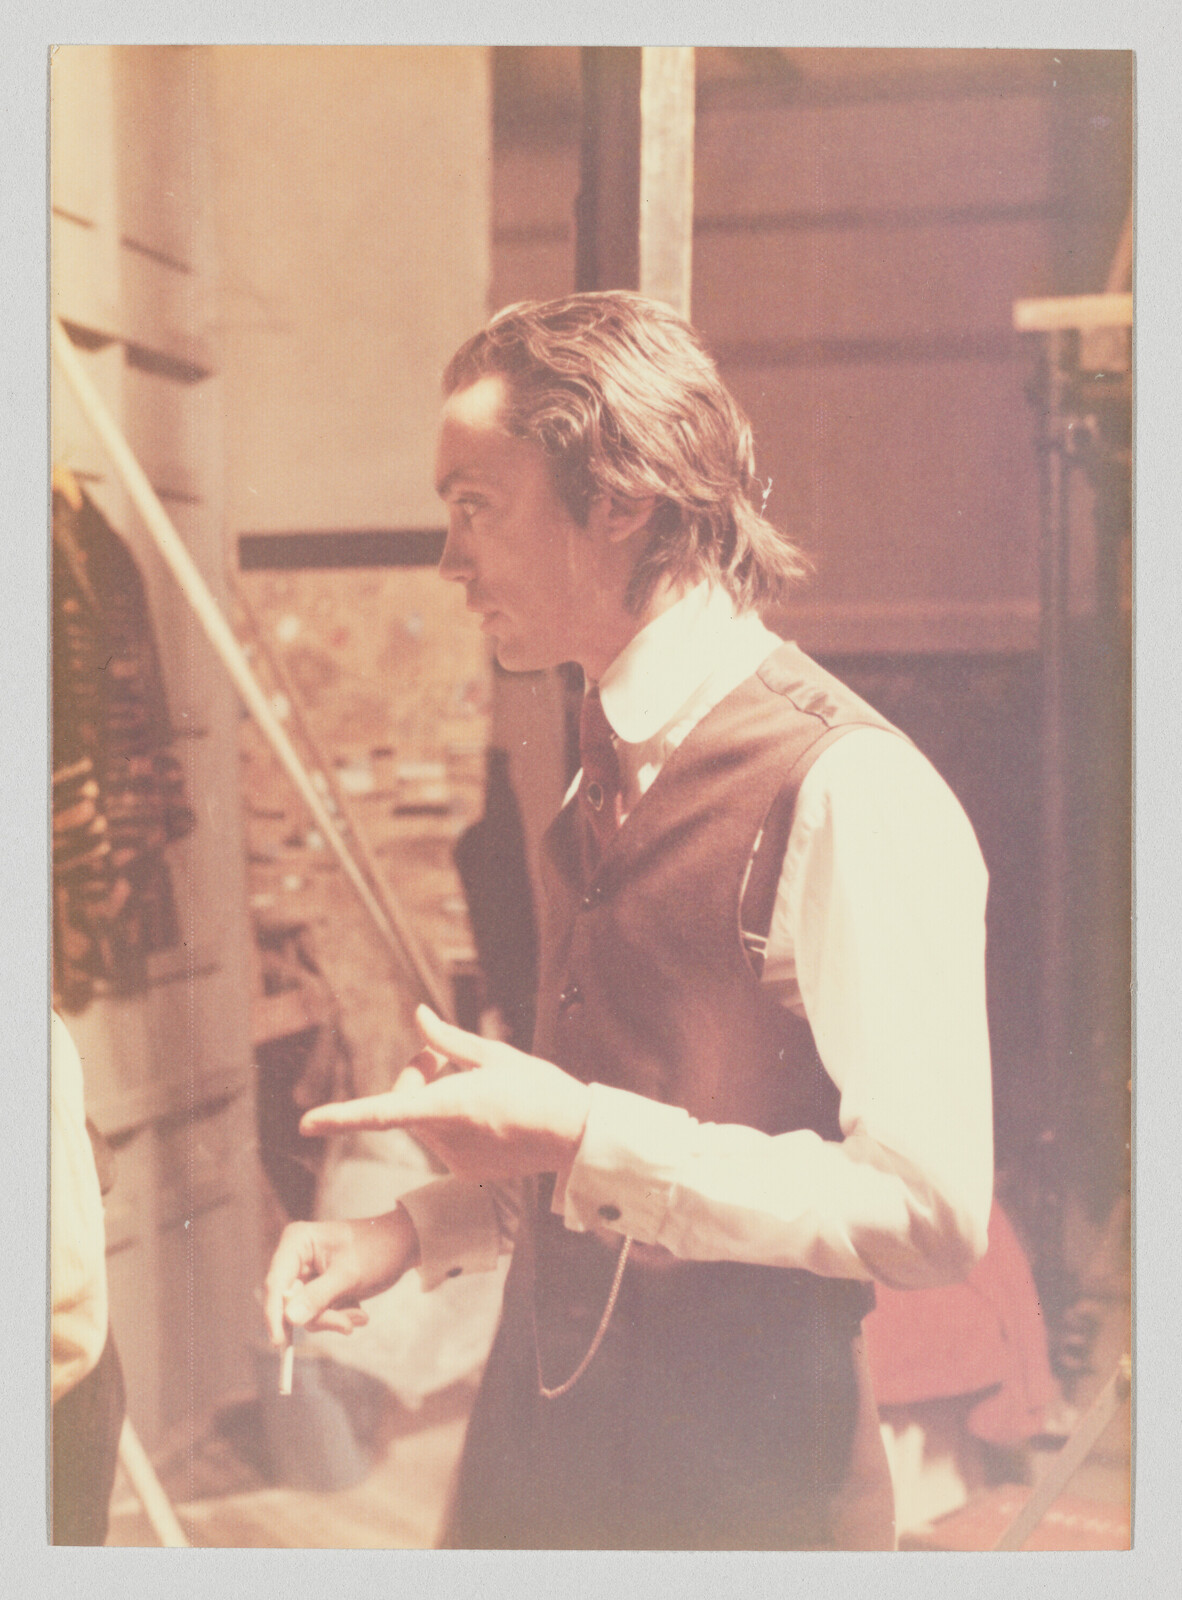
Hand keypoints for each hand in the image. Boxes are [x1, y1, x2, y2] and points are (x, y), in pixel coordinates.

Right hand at [263, 1207, 418, 1346]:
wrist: (403, 1246)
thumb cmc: (377, 1251)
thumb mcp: (349, 1275)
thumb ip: (318, 1297)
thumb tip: (290, 1318)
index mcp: (297, 1242)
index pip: (276, 1283)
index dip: (274, 1314)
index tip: (278, 1342)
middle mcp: (296, 1257)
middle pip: (290, 1303)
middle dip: (320, 1317)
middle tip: (347, 1326)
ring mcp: (306, 1273)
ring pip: (304, 1313)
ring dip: (333, 1318)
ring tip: (360, 1315)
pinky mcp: (318, 1287)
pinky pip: (317, 1313)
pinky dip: (338, 1315)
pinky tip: (359, 1309)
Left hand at [297, 1004, 592, 1183]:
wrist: (575, 1136)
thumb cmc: (538, 1087)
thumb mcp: (494, 1054)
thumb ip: (447, 1040)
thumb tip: (417, 1014)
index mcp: (450, 1104)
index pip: (383, 1112)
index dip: (342, 1116)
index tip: (307, 1124)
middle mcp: (446, 1137)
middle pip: (403, 1103)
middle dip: (413, 1076)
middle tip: (437, 1056)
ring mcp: (454, 1159)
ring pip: (421, 1122)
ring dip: (432, 1100)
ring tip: (475, 1086)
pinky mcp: (464, 1171)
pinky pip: (440, 1140)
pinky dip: (450, 1123)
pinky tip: (485, 1115)